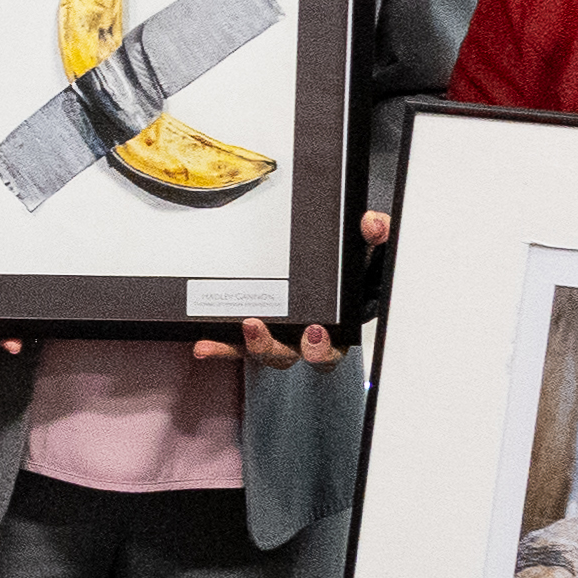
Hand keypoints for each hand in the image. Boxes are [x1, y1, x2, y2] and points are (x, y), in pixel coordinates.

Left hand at [194, 208, 389, 369]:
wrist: (335, 270)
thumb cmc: (353, 272)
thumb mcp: (367, 254)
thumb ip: (374, 239)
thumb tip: (372, 223)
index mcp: (335, 331)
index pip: (332, 350)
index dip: (322, 349)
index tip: (316, 332)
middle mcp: (302, 341)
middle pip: (291, 355)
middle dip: (279, 346)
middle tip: (268, 329)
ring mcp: (277, 336)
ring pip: (264, 352)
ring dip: (252, 344)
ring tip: (246, 326)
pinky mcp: (254, 331)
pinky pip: (236, 345)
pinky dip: (221, 347)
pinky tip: (203, 345)